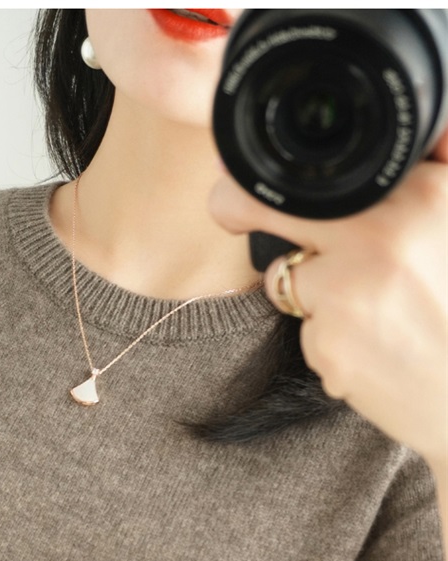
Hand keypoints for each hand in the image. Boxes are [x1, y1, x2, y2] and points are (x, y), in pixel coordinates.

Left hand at [208, 127, 447, 475]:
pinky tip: (371, 351)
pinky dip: (329, 341)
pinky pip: (306, 331)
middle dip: (239, 206)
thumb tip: (431, 114)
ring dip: (311, 292)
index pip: (327, 170)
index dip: (277, 173)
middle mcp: (383, 236)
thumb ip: (439, 168)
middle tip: (229, 209)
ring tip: (370, 312)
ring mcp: (351, 291)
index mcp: (424, 195)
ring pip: (286, 277)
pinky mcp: (330, 345)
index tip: (244, 172)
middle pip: (272, 207)